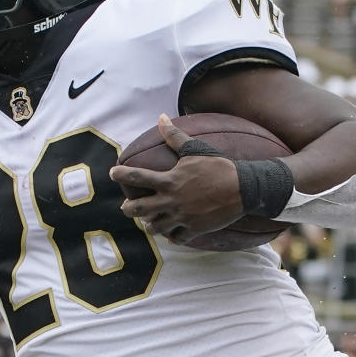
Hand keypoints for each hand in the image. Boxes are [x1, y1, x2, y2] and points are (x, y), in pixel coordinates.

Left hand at [112, 114, 243, 243]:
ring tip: (148, 221)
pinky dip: (171, 236)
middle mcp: (172, 200)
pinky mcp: (194, 229)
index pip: (137, 177)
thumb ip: (174, 137)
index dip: (122, 175)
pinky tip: (171, 233)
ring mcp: (182, 217)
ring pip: (155, 228)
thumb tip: (161, 118)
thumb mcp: (195, 149)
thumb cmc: (218, 166)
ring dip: (149, 225)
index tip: (112, 173)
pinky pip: (176, 238)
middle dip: (128, 209)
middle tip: (126, 207)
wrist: (243, 188)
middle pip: (139, 210)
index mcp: (169, 180)